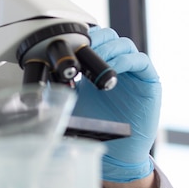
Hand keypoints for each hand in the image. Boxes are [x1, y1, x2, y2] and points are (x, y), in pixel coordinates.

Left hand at [72, 27, 160, 182]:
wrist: (116, 150)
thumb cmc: (94, 125)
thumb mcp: (72, 99)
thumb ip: (62, 84)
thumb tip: (39, 75)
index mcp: (97, 65)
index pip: (93, 39)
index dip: (83, 36)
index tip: (69, 41)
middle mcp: (116, 64)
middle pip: (109, 36)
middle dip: (95, 38)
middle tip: (82, 48)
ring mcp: (133, 71)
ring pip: (124, 44)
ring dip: (109, 48)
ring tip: (95, 58)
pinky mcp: (149, 80)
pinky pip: (141, 61)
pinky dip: (126, 60)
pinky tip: (113, 70)